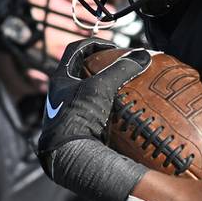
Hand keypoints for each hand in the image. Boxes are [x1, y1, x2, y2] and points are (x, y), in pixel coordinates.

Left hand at [35, 40, 151, 200]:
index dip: (94, 44)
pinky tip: (118, 113)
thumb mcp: (101, 88)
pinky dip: (104, 108)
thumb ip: (121, 69)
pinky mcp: (75, 129)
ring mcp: (66, 113)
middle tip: (118, 68)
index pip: (75, 50)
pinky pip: (90, 112)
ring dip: (102, 88)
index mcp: (59, 79)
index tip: (113, 48)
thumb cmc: (79, 117)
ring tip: (121, 88)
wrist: (69, 157)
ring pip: (84, 92)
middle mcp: (59, 94)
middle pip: (79, 71)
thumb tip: (143, 55)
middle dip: (99, 67)